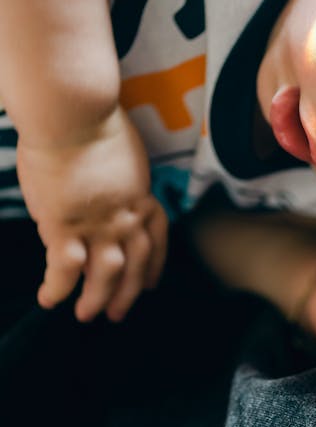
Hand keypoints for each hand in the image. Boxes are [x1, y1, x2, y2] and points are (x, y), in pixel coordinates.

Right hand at [18, 105, 167, 321]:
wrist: (72, 112)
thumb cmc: (89, 120)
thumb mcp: (119, 155)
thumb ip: (116, 180)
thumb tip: (101, 193)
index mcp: (140, 196)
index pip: (156, 239)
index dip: (155, 265)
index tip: (152, 283)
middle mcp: (125, 216)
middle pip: (135, 265)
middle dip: (128, 294)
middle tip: (116, 314)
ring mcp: (98, 224)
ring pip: (107, 274)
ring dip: (97, 298)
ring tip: (86, 315)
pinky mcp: (66, 226)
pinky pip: (65, 268)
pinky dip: (58, 288)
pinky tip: (49, 299)